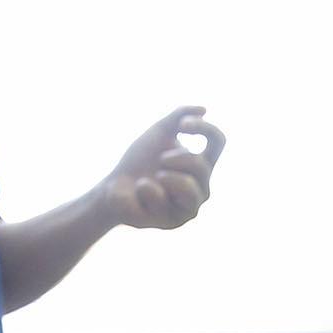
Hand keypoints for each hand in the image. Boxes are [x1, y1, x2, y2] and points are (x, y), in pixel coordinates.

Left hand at [102, 106, 225, 230]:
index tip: (182, 125)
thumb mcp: (158, 133)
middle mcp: (202, 188)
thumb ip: (178, 117)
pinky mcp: (174, 222)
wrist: (114, 188)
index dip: (204, 129)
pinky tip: (141, 194)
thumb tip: (204, 110)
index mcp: (202, 165)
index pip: (218, 142)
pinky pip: (160, 197)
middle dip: (175, 158)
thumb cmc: (139, 162)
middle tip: (160, 161)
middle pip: (199, 165)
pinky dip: (145, 189)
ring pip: (187, 186)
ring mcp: (190, 208)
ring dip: (164, 176)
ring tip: (155, 178)